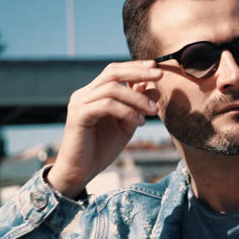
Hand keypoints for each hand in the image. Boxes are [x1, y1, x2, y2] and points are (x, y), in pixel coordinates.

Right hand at [47, 60, 162, 197]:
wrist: (81, 172)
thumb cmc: (102, 148)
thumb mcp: (127, 124)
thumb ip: (138, 106)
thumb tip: (155, 87)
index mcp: (94, 93)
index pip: (114, 71)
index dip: (135, 66)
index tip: (156, 66)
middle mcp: (85, 94)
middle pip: (112, 72)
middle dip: (138, 71)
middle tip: (159, 74)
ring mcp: (80, 103)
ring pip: (112, 89)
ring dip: (138, 98)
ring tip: (153, 110)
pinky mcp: (79, 115)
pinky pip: (107, 105)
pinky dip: (127, 111)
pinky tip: (138, 123)